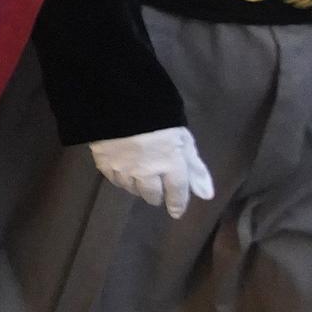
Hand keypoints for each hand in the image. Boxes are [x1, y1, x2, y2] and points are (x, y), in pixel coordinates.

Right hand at [89, 126, 214, 217]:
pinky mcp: (104, 163)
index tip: (176, 212)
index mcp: (171, 165)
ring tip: (138, 177)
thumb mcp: (183, 139)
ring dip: (138, 186)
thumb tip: (206, 195)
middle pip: (152, 195)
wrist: (118, 100)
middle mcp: (147, 173)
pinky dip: (120, 178)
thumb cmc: (157, 117)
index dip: (177, 204)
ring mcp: (124, 169)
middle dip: (156, 195)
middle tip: (156, 189)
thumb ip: (195, 167)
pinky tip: (122, 170)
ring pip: (132, 189)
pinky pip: (114, 179)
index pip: (177, 193)